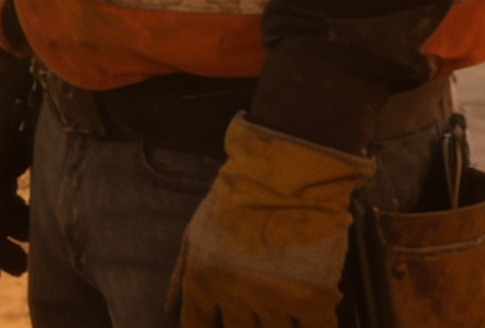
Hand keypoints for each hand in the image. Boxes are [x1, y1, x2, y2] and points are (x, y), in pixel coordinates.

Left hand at [167, 114, 372, 327]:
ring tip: (277, 310)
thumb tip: (169, 311)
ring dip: (276, 327)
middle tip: (251, 311)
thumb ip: (181, 276)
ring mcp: (276, 303)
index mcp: (204, 284)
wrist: (286, 172)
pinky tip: (310, 319)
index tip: (216, 323)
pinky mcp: (315, 299)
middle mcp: (237, 300)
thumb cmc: (237, 197)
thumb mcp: (197, 232)